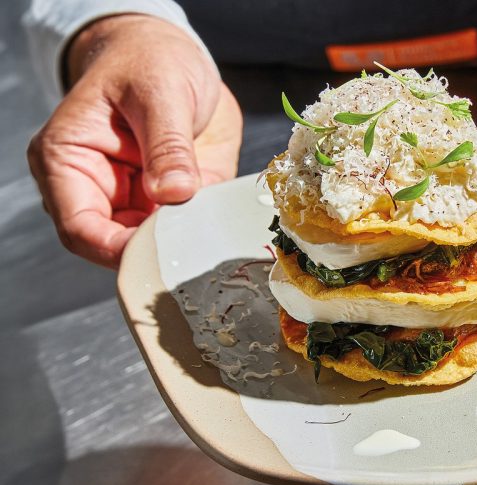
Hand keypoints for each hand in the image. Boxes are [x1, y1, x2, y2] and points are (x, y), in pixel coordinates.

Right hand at [27, 14, 242, 267]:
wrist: (171, 54)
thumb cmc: (149, 60)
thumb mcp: (161, 92)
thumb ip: (168, 145)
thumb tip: (175, 194)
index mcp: (68, 159)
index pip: (81, 227)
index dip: (119, 248)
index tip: (163, 250)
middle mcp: (95, 187)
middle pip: (116, 246)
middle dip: (156, 250)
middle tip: (198, 245)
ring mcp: (132, 198)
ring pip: (151, 245)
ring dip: (182, 243)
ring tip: (212, 232)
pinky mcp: (164, 201)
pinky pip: (181, 229)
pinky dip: (200, 231)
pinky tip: (219, 222)